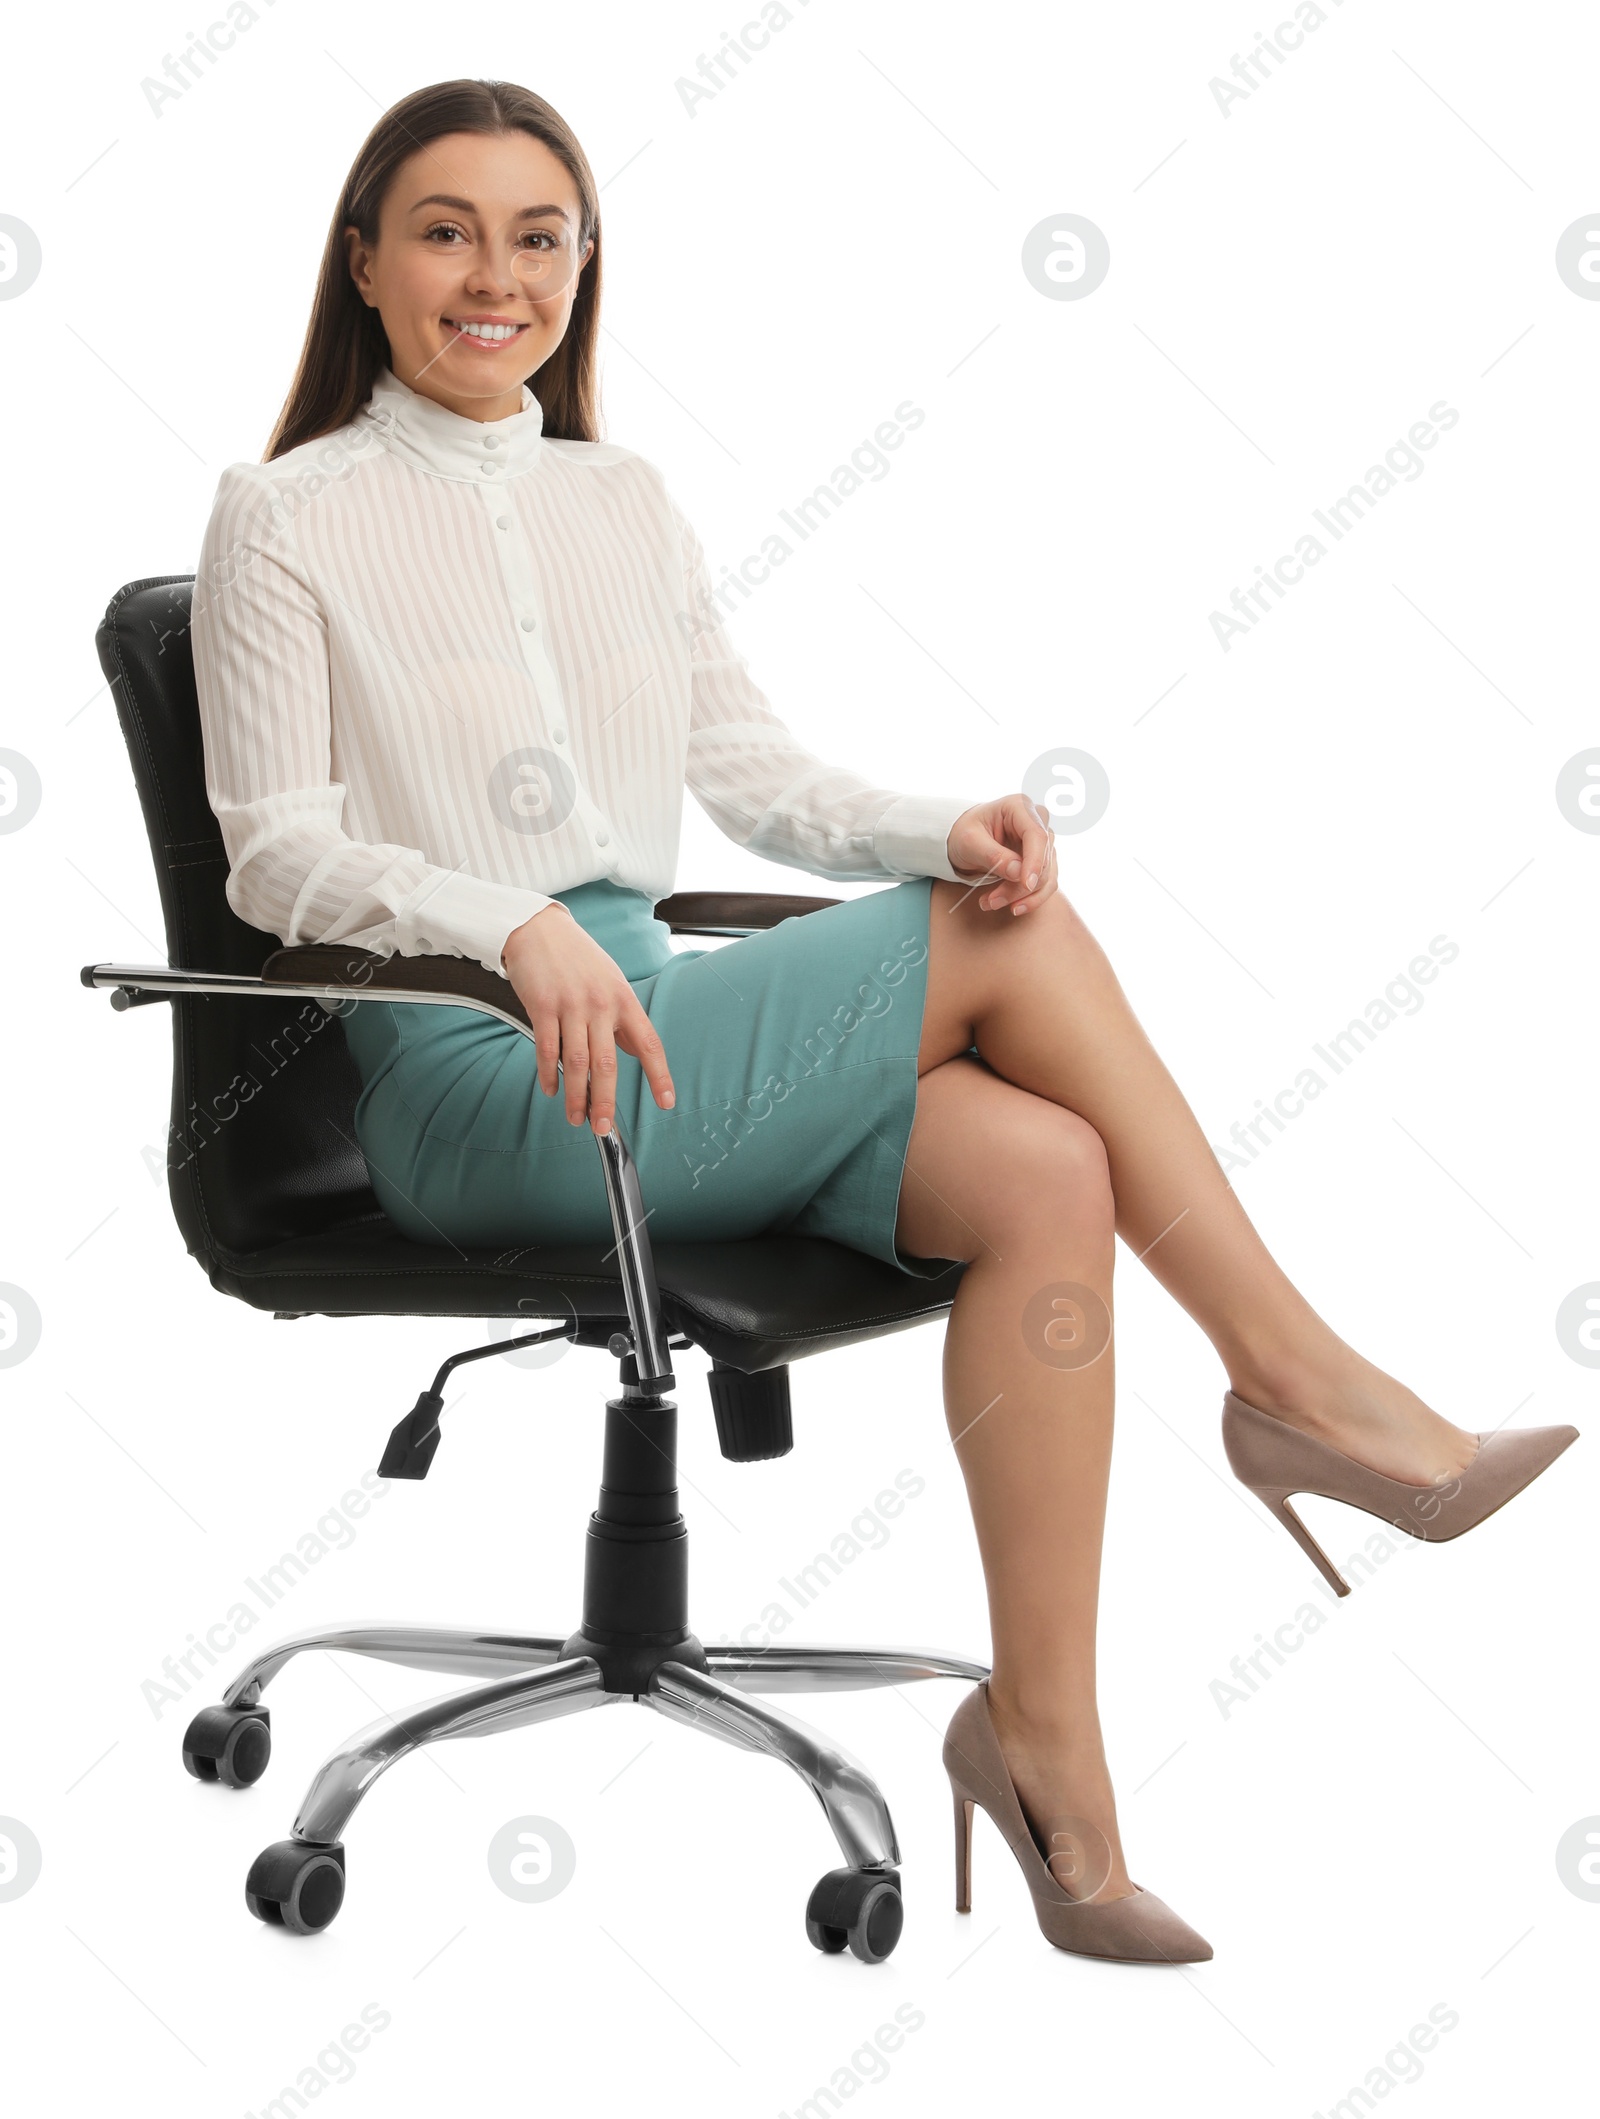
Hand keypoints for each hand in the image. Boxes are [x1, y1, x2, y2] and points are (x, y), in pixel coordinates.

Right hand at [500, 904, 675, 1134]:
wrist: (538, 928)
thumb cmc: (577, 957)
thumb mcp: (610, 981)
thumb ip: (620, 1017)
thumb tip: (633, 1050)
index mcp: (624, 999)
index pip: (648, 1043)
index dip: (659, 1075)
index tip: (666, 1102)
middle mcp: (600, 1004)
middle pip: (607, 1063)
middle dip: (606, 1100)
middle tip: (604, 1127)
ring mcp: (571, 1005)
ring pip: (576, 1062)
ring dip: (576, 1096)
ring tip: (576, 1118)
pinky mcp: (542, 1006)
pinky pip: (546, 1049)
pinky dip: (548, 1074)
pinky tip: (551, 1091)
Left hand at [946, 794, 1057, 914]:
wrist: (963, 839)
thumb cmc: (964, 833)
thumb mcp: (970, 842)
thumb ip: (993, 855)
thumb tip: (1018, 873)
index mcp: (1020, 807)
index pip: (1037, 835)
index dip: (1035, 862)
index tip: (1026, 885)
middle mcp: (1038, 821)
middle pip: (1043, 859)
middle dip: (1019, 886)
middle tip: (991, 901)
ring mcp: (1043, 842)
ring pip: (1046, 876)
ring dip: (1022, 896)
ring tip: (990, 903)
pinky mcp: (1042, 860)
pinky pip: (1045, 884)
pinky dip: (1029, 899)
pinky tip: (1011, 906)